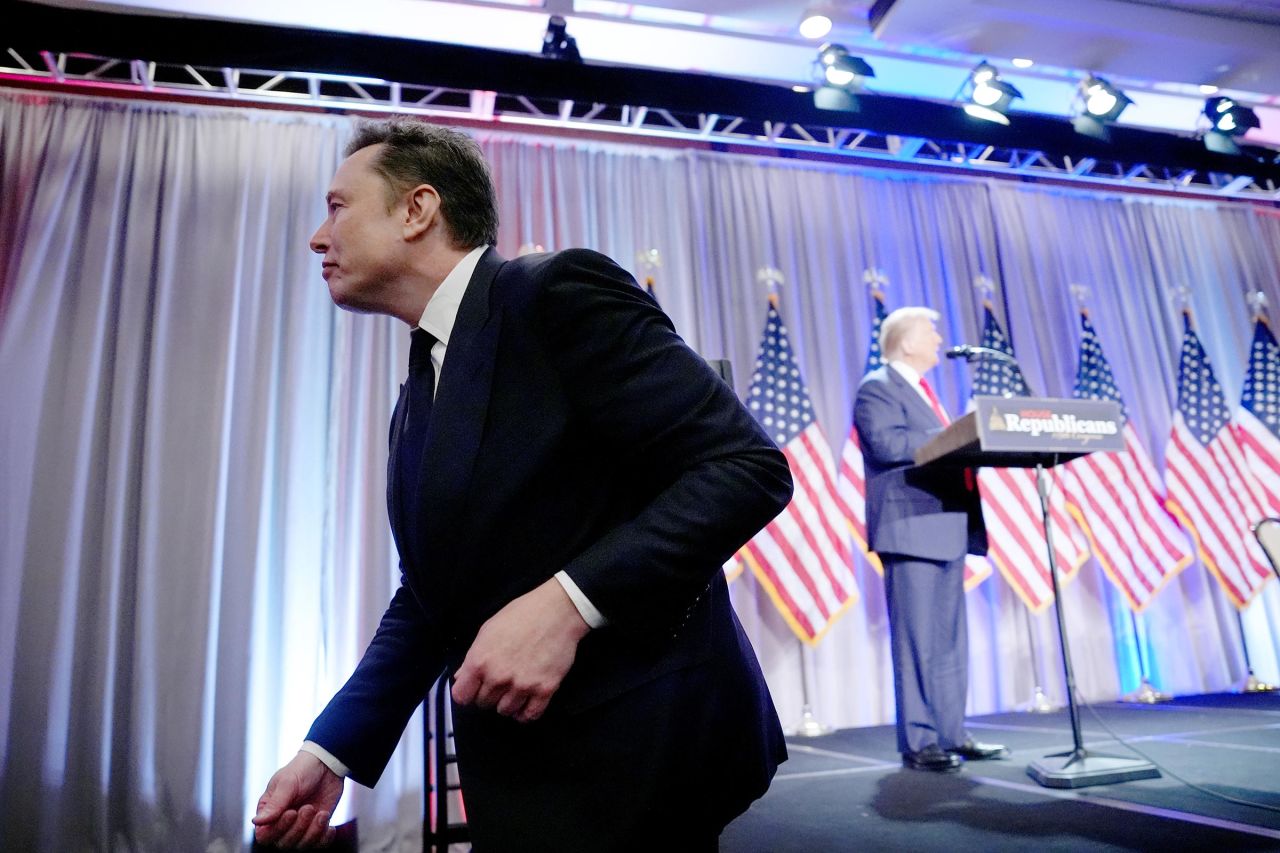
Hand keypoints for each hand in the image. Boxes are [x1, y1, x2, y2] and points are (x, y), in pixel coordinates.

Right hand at [252, 750, 343, 848]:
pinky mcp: (316, 829)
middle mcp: (281, 824)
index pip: (265, 835)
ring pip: (301, 846)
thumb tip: (256, 821)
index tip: (292, 812)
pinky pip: (318, 845)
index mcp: (268, 812)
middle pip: (283, 843)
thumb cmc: (303, 770)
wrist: (328, 765)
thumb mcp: (287, 783)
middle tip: (309, 808)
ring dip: (313, 832)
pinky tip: (329, 826)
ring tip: (321, 814)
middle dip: (299, 828)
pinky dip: (324, 839)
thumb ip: (274, 804)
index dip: (278, 828)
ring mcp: (300, 827)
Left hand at [452, 577, 590, 722]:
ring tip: (514, 689)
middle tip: (499, 682)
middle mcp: (498, 677)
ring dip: (508, 703)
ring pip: (505, 711)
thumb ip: (473, 656)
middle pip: (483, 704)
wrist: (557, 611)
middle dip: (488, 695)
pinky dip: (525, 713)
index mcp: (480, 661)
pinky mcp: (544, 690)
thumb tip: (461, 677)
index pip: (461, 696)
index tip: (473, 689)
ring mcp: (522, 685)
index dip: (467, 692)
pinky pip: (530, 715)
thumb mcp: (488, 630)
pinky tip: (526, 703)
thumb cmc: (522, 615)